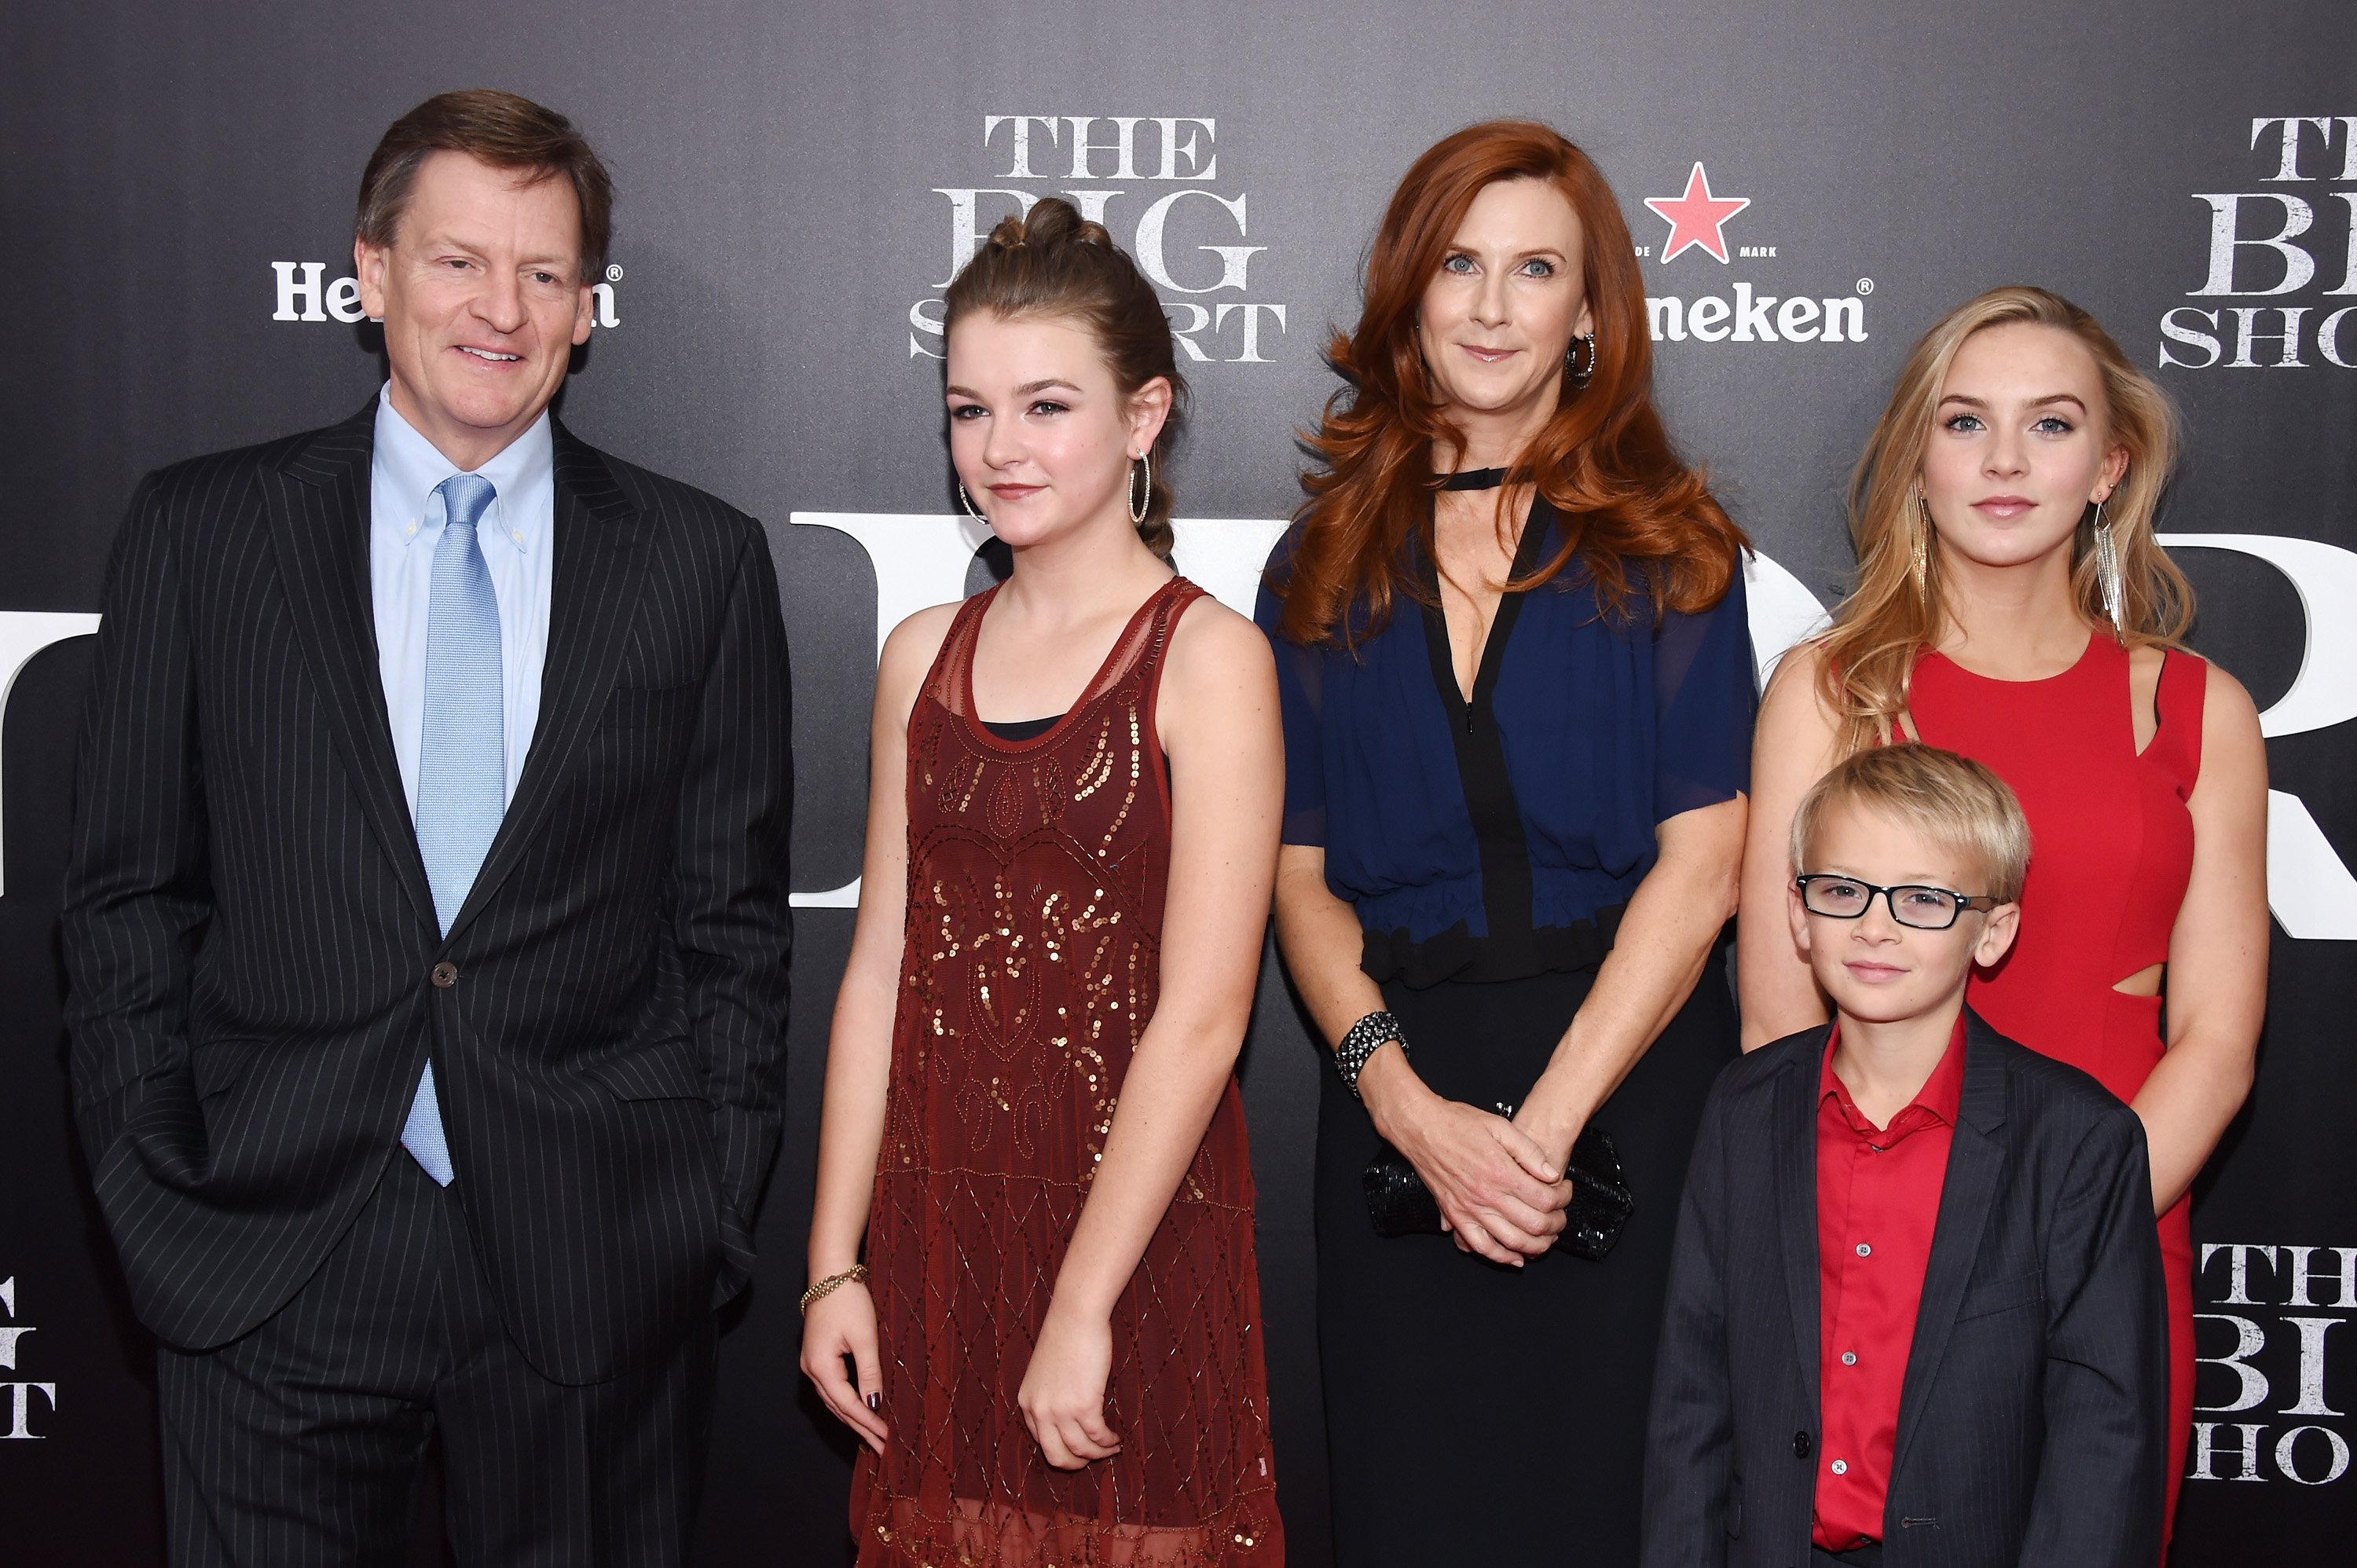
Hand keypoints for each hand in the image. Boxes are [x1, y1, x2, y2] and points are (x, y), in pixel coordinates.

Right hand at [798, 1278, 886, 1454]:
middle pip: (838, 1409)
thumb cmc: (847, 1300)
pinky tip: (861, 1409)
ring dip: (854, 1419)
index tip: (887, 1440)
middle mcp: (811, 1369)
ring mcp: (812, 1363)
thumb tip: (874, 1405)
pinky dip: (848, 1403)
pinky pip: (834, 1388)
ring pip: (834, 1401)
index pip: (848, 1406)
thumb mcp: (865, 1337)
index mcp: (821, 1367)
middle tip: (883, 1449)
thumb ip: (870, 1373)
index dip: (868, 1424)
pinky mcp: (818, 1356)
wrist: (830, 1272)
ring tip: (873, 1437)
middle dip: (861, 1429)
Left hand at [1017, 1304, 1121, 1469]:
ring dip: (1099, 1453)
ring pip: (1081, 1449)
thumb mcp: (1045, 1373)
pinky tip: (1117, 1438)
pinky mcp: (1084, 1405)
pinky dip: (1109, 1441)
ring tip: (1112, 1447)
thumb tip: (1069, 1419)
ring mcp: (1060, 1410)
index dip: (1062, 1450)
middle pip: (1056, 1456)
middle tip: (1093, 1459)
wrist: (1075, 1316)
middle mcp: (1039, 1411)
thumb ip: (1051, 1397)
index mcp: (1027, 1403)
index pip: (1041, 1442)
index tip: (1078, 1449)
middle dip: (1077, 1464)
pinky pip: (1098, 1436)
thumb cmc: (1065, 1337)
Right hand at [1364, 1054, 1570, 1264]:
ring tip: (1547, 1238)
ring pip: (1512, 1241)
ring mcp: (1469, 1208)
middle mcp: (1487, 1195)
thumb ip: (1529, 1152)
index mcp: (1501, 1172)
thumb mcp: (1500, 1126)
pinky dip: (1500, 1257)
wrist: (1421, 1127)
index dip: (1563, 1198)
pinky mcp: (1455, 1215)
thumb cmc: (1458, 1123)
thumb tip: (1551, 1174)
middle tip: (1561, 1216)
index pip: (1545, 1199)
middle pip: (1535, 1225)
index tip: (1565, 1191)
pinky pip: (1480, 1246)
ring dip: (1536, 1246)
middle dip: (1556, 1224)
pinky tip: (1515, 1258)